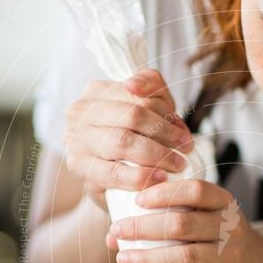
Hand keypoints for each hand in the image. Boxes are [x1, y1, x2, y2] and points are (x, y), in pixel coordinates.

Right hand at [63, 68, 193, 210]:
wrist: (102, 179)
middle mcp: (81, 112)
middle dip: (166, 132)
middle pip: (133, 115)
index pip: (138, 95)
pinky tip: (159, 178)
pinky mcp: (80, 169)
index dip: (166, 113)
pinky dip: (141, 176)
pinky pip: (115, 173)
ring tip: (177, 164)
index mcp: (96, 91)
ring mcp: (77, 140)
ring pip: (124, 142)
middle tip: (186, 147)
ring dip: (159, 154)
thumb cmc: (126, 139)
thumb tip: (134, 84)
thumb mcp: (141, 108)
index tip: (183, 131)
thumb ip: (150, 87)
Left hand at [105, 178, 262, 262]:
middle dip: (144, 227)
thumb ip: (169, 217)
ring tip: (124, 258)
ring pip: (184, 256)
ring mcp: (229, 256)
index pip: (195, 191)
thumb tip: (114, 235)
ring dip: (148, 258)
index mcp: (223, 203)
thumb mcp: (208, 218)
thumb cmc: (220, 238)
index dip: (165, 193)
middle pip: (183, 224)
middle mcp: (230, 227)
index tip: (137, 200)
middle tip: (118, 231)